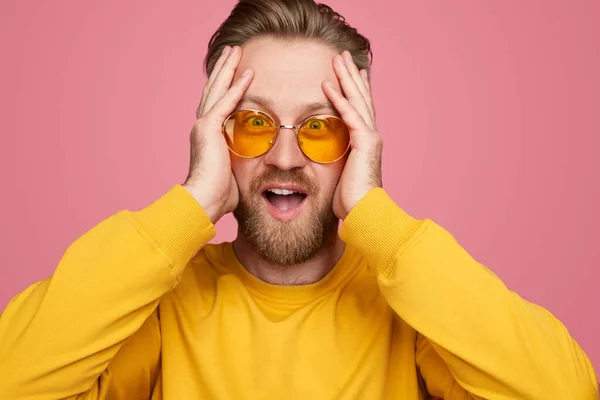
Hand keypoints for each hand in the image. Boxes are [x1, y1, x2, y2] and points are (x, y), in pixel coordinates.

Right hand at [182, 46, 252, 223]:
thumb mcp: (233, 173)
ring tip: (236, 51)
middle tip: (232, 52)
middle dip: (223, 70)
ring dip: (228, 70)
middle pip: (213, 90)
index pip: (216, 105)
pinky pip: (225, 103)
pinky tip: (247, 75)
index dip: (224, 87)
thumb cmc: (219, 195)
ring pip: (217, 90)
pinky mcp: (209, 129)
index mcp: (207, 136)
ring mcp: (203, 126)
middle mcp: (202, 127)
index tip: (233, 73)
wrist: (204, 201)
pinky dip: (236, 88)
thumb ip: (240, 163)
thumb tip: (256, 169)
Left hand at [323, 51, 382, 219]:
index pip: (360, 110)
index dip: (355, 90)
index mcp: (366, 143)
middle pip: (360, 98)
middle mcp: (370, 136)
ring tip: (337, 59)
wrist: (365, 213)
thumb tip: (324, 164)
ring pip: (357, 100)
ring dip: (346, 78)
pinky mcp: (364, 142)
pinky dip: (338, 98)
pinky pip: (349, 114)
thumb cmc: (352, 201)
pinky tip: (328, 83)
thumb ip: (336, 163)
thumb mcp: (341, 177)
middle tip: (343, 57)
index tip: (351, 74)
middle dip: (351, 76)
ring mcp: (369, 137)